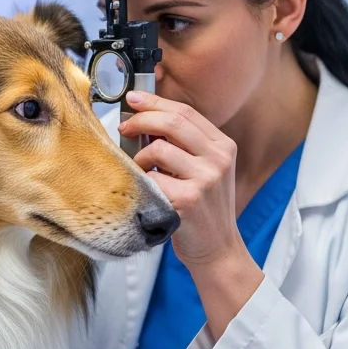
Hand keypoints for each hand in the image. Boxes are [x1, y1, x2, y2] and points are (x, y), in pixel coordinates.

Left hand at [118, 91, 247, 270]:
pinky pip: (153, 179)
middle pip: (172, 123)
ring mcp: (206, 179)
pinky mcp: (189, 200)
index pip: (185, 112)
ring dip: (139, 157)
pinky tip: (147, 192)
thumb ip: (184, 146)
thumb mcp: (206, 171)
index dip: (155, 102)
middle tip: (124, 127)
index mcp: (223, 146)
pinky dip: (143, 183)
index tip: (133, 99)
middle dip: (141, 120)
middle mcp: (219, 159)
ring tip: (141, 170)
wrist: (218, 249)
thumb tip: (145, 120)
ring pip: (158, 149)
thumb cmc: (203, 209)